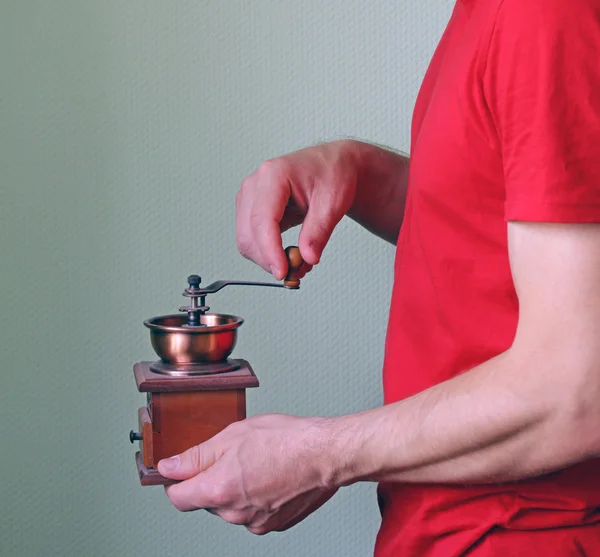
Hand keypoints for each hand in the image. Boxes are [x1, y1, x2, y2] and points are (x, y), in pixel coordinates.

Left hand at [158, 414, 338, 534]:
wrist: (323, 454)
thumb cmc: (284, 440)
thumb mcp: (232, 435)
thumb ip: (196, 456)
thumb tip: (168, 467)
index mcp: (217, 490)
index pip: (177, 497)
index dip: (177, 481)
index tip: (184, 470)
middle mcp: (233, 514)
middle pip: (207, 500)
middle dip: (213, 480)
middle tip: (235, 455)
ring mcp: (255, 523)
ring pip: (231, 507)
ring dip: (236, 489)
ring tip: (259, 463)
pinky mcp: (274, 525)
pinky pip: (253, 513)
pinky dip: (256, 498)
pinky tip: (271, 476)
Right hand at [236, 140, 358, 279]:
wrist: (332, 166)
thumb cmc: (332, 174)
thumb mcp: (333, 202)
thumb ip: (319, 231)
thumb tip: (307, 258)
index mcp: (273, 175)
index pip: (262, 219)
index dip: (269, 250)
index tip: (282, 271)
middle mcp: (255, 185)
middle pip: (249, 234)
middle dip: (270, 259)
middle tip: (298, 273)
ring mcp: (250, 198)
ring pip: (247, 241)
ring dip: (269, 259)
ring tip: (299, 263)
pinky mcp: (252, 210)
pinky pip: (253, 240)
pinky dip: (269, 254)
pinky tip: (290, 255)